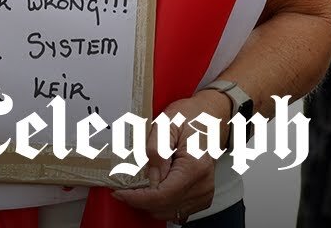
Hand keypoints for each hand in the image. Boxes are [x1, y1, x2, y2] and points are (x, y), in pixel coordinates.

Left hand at [112, 91, 227, 222]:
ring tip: (141, 186)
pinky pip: (176, 211)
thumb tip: (150, 177)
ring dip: (150, 204)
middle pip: (164, 207)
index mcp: (195, 166)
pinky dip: (162, 205)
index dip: (137, 198)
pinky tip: (155, 190)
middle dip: (141, 200)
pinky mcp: (202, 197)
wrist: (210, 117)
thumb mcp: (166, 124)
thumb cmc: (190, 117)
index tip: (120, 193)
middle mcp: (203, 183)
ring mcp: (204, 192)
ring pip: (168, 212)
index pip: (162, 195)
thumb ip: (156, 150)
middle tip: (126, 187)